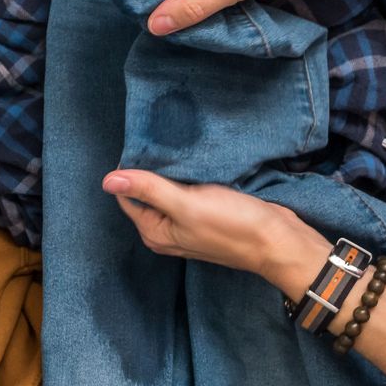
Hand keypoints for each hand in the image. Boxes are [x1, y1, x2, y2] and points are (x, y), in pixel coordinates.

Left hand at [102, 169, 328, 295]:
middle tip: (165, 146)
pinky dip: (191, 178)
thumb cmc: (232, 225)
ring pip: (169, 191)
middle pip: (147, 193)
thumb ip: (148, 190)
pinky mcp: (207, 214)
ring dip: (173, 173)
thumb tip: (107, 181)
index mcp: (154, 232)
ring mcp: (188, 223)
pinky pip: (189, 192)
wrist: (278, 240)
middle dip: (153, 171)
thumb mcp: (186, 205)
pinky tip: (198, 163)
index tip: (147, 148)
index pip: (128, 196)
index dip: (133, 172)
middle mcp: (166, 230)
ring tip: (181, 151)